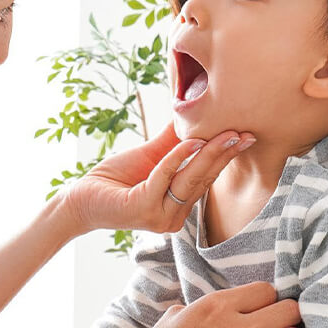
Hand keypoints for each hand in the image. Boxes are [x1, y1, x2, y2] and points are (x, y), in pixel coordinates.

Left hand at [61, 123, 254, 235]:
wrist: (82, 198)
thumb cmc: (115, 178)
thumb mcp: (151, 156)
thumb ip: (173, 140)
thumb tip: (193, 110)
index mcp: (180, 205)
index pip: (207, 178)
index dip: (225, 156)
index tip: (245, 135)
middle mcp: (174, 216)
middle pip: (204, 178)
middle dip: (225, 153)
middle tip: (245, 132)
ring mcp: (160, 216)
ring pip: (189, 179)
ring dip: (209, 153)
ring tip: (227, 133)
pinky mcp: (144, 209)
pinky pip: (165, 177)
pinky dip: (177, 157)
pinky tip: (190, 141)